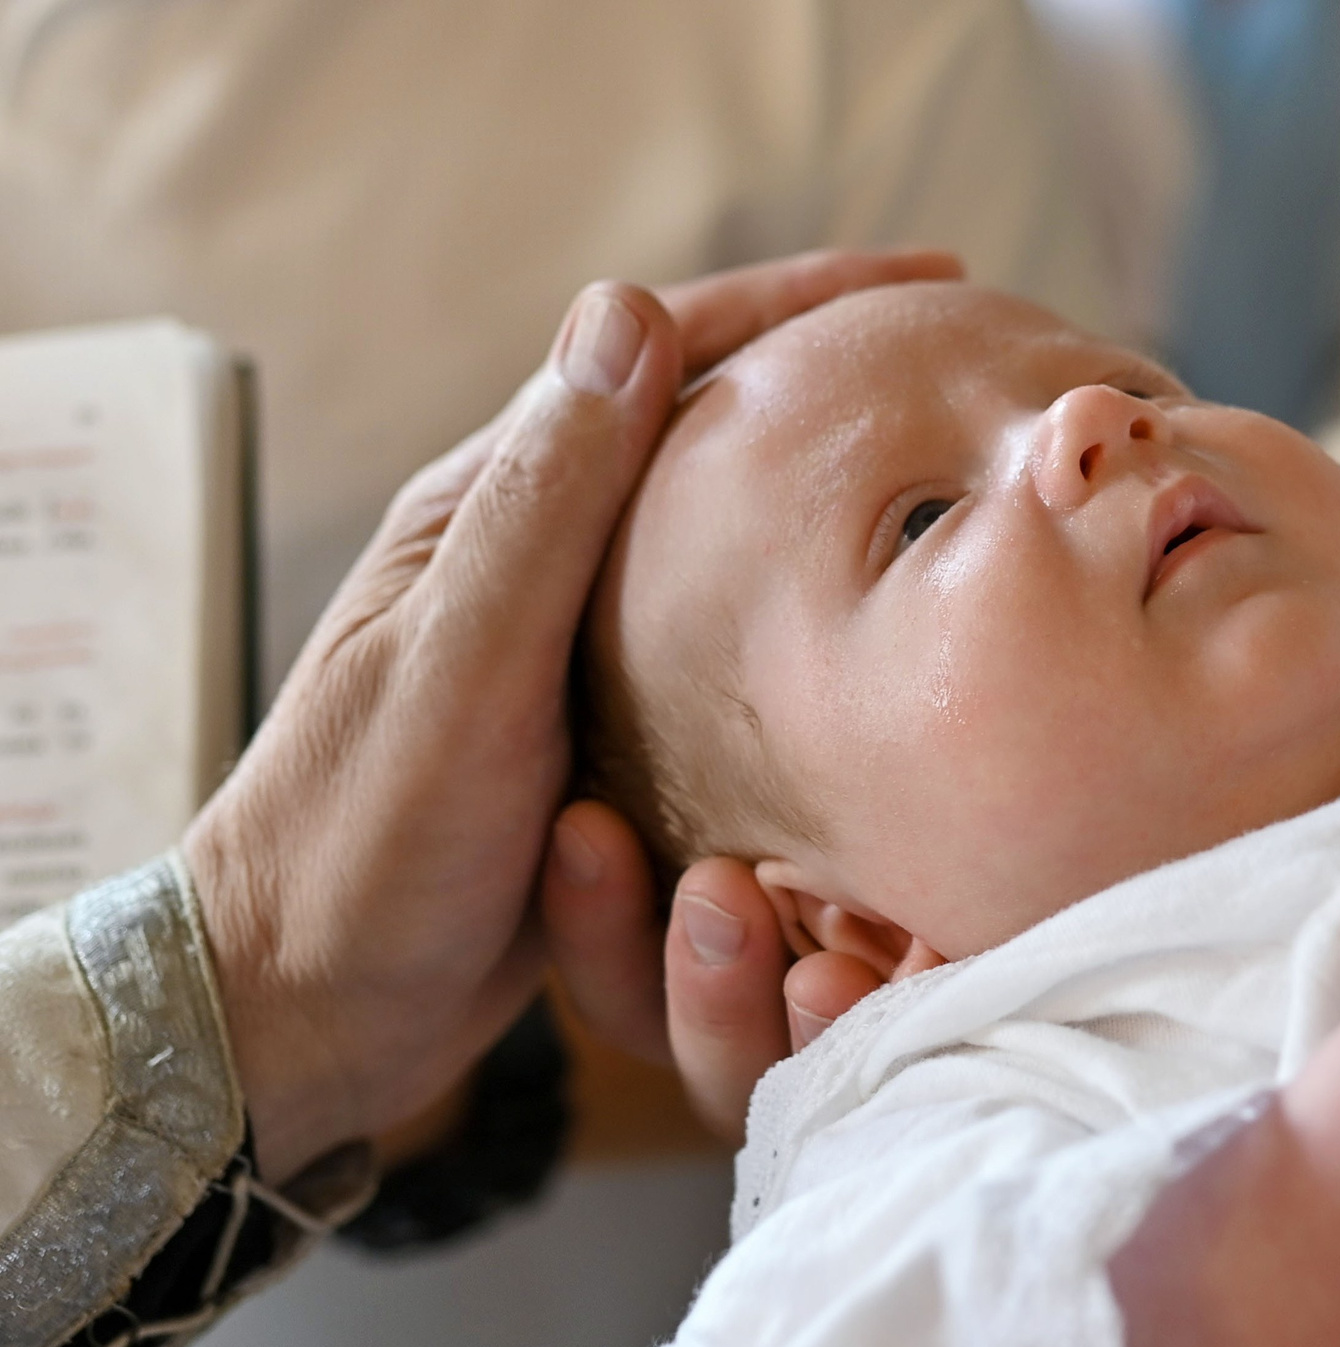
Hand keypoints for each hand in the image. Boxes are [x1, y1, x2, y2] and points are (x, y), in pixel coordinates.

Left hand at [186, 249, 958, 1181]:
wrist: (305, 1011)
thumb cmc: (358, 841)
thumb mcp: (459, 664)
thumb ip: (545, 503)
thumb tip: (626, 312)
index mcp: (497, 518)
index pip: (664, 362)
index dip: (800, 309)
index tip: (937, 284)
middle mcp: (544, 574)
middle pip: (722, 452)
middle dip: (847, 413)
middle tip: (975, 400)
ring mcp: (582, 665)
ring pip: (742, 573)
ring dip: (833, 548)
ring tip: (939, 532)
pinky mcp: (614, 757)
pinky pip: (738, 695)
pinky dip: (803, 684)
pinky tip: (859, 684)